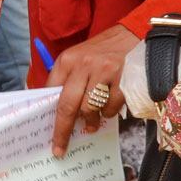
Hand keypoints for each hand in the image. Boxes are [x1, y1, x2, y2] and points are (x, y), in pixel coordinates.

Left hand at [48, 24, 138, 156]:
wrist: (133, 33)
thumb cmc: (103, 52)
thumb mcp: (79, 59)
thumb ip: (67, 82)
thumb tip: (56, 113)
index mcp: (67, 60)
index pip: (51, 93)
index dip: (49, 116)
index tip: (47, 135)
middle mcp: (83, 64)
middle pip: (67, 105)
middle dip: (62, 130)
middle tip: (60, 147)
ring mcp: (104, 71)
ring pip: (90, 109)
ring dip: (92, 121)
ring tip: (94, 121)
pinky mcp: (123, 78)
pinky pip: (111, 107)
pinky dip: (110, 113)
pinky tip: (111, 106)